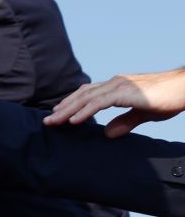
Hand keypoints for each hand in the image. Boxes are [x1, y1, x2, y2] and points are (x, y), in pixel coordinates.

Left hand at [44, 68, 184, 137]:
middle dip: (63, 108)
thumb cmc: (168, 98)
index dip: (71, 103)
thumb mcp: (143, 113)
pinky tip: (73, 121)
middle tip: (48, 120)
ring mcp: (119, 86)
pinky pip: (99, 103)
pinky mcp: (126, 92)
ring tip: (54, 122)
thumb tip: (107, 133)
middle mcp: (114, 83)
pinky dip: (84, 112)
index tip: (58, 115)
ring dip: (68, 111)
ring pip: (86, 98)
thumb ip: (124, 121)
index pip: (87, 93)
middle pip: (82, 95)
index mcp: (117, 86)